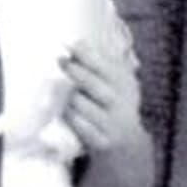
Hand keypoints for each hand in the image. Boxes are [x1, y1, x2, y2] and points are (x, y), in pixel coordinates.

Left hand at [60, 41, 145, 157]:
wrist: (125, 144)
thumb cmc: (110, 104)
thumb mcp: (112, 82)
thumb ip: (97, 64)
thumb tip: (76, 42)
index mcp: (125, 85)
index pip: (109, 69)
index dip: (90, 56)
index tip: (71, 45)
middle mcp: (122, 105)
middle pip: (98, 88)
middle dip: (78, 73)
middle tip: (61, 61)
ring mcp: (112, 125)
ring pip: (82, 106)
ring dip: (68, 96)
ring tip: (60, 90)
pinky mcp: (101, 142)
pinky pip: (78, 126)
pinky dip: (69, 116)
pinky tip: (65, 110)